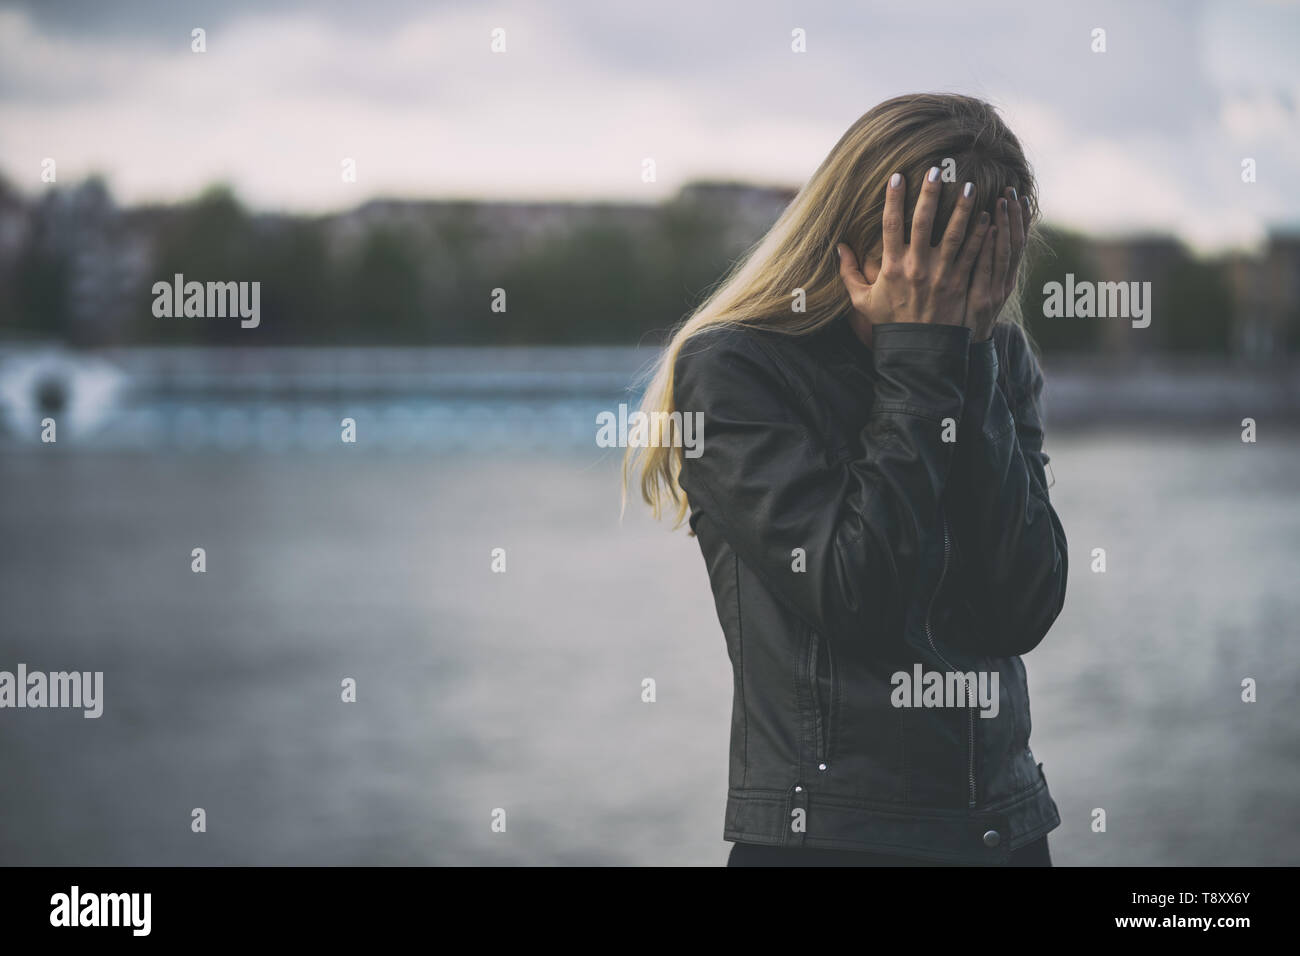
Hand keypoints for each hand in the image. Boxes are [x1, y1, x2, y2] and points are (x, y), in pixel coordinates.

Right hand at [836, 167, 990, 345]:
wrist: (917, 351)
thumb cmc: (889, 323)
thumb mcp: (862, 301)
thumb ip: (849, 273)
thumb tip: (839, 246)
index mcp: (892, 266)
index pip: (890, 224)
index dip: (892, 198)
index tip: (897, 176)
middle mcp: (917, 266)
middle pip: (924, 221)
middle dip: (930, 193)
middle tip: (937, 170)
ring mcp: (941, 274)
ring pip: (955, 233)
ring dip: (963, 208)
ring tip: (970, 186)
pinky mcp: (959, 282)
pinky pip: (973, 253)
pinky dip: (982, 233)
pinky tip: (988, 215)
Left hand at [963, 188, 1029, 340]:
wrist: (965, 351)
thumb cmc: (966, 317)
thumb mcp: (979, 290)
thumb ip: (981, 265)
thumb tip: (981, 235)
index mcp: (1006, 277)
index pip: (1018, 242)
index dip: (1021, 219)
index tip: (1020, 195)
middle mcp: (1006, 281)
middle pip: (1015, 241)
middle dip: (1014, 215)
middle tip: (1012, 189)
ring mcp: (996, 290)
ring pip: (1005, 251)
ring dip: (1005, 223)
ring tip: (1003, 200)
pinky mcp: (983, 299)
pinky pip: (987, 268)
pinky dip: (990, 247)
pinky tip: (988, 228)